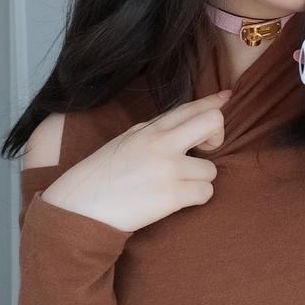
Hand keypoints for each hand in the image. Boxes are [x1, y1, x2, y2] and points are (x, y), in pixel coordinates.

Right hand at [39, 92, 231, 230]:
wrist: (79, 206)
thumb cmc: (100, 176)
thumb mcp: (125, 142)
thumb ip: (153, 132)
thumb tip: (182, 124)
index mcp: (148, 129)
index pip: (188, 108)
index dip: (212, 102)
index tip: (225, 97)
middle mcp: (161, 143)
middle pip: (212, 122)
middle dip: (217, 136)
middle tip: (204, 151)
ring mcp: (168, 169)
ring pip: (212, 169)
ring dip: (199, 180)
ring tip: (176, 186)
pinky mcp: (171, 196)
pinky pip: (206, 193)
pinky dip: (196, 198)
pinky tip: (176, 200)